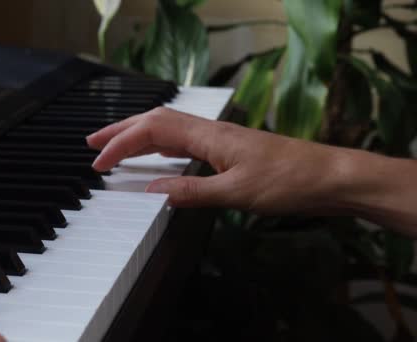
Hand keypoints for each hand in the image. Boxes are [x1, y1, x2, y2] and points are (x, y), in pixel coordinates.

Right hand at [87, 107, 416, 237]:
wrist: (329, 177)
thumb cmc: (289, 182)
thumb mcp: (236, 193)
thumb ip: (191, 191)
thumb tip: (153, 193)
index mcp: (208, 136)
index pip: (152, 130)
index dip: (121, 143)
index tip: (99, 163)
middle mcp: (210, 132)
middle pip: (154, 121)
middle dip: (120, 131)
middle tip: (92, 144)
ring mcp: (219, 140)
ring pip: (168, 130)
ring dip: (137, 136)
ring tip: (114, 148)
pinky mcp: (227, 150)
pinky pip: (183, 142)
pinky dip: (160, 147)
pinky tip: (156, 158)